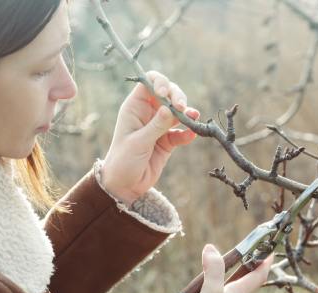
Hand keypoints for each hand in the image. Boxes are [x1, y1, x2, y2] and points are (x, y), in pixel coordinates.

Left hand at [101, 71, 200, 205]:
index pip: (149, 82)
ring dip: (187, 113)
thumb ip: (156, 125)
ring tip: (193, 117)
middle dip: (178, 97)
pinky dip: (188, 132)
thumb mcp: (138, 142)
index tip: (166, 94)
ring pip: (177, 111)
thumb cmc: (123, 161)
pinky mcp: (167, 141)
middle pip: (168, 94)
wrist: (125, 185)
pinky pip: (181, 132)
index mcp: (135, 107)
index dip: (160, 83)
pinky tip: (191, 135)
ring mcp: (159, 126)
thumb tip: (170, 108)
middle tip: (183, 108)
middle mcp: (148, 113)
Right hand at [175, 244, 273, 292]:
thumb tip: (211, 249)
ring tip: (200, 286)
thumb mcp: (209, 292)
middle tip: (240, 257)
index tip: (271, 250)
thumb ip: (213, 270)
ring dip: (213, 288)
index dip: (265, 261)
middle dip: (242, 270)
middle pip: (241, 284)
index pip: (258, 276)